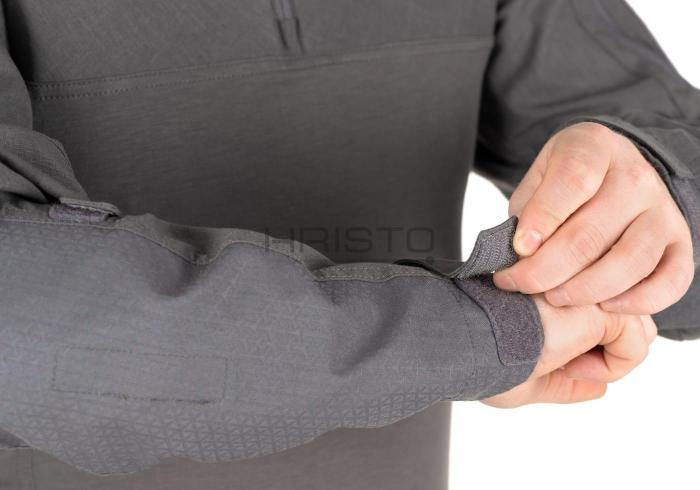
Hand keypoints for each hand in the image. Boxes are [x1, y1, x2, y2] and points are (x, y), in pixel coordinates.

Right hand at [483, 295, 656, 407]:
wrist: (462, 345)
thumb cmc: (479, 353)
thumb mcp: (526, 370)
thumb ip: (566, 377)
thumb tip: (600, 386)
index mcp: (555, 286)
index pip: (597, 310)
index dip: (581, 346)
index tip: (542, 354)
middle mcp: (573, 280)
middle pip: (620, 315)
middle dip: (600, 349)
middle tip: (554, 361)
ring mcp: (586, 289)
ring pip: (632, 331)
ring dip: (602, 361)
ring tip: (558, 363)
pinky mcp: (597, 307)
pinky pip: (634, 347)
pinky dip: (609, 369)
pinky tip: (568, 365)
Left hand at [493, 122, 693, 314]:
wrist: (614, 176)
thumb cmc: (565, 185)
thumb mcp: (538, 180)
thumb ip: (528, 210)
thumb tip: (522, 253)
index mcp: (594, 148)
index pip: (573, 181)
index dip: (543, 218)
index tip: (519, 248)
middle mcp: (636, 176)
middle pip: (592, 232)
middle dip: (547, 268)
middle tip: (520, 284)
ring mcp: (663, 211)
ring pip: (630, 261)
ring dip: (586, 289)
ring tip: (554, 297)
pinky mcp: (680, 243)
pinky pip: (671, 281)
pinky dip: (638, 301)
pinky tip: (605, 307)